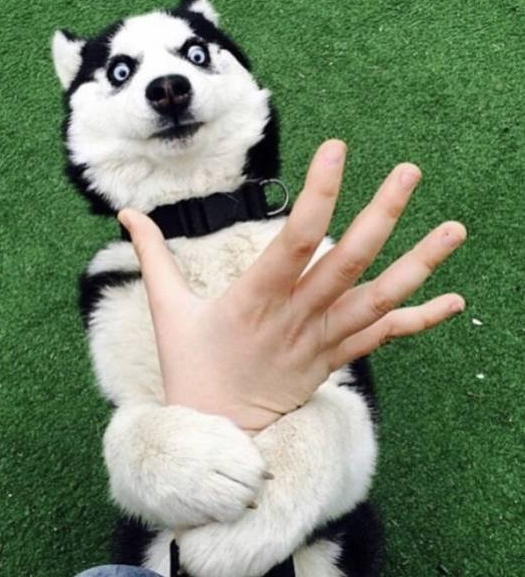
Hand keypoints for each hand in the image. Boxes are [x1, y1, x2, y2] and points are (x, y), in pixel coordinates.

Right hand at [118, 140, 466, 432]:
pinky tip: (455, 301)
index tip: (336, 149)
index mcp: (253, 298)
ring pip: (377, 299)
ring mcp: (321, 340)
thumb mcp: (166, 310)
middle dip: (382, 213)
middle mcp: (295, 316)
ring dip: (418, 264)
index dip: (319, 193)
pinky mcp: (334, 359)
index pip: (295, 239)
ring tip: (454, 228)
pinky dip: (420, 319)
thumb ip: (153, 257)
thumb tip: (127, 215)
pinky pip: (382, 338)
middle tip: (410, 171)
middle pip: (347, 261)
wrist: (218, 433)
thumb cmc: (191, 369)